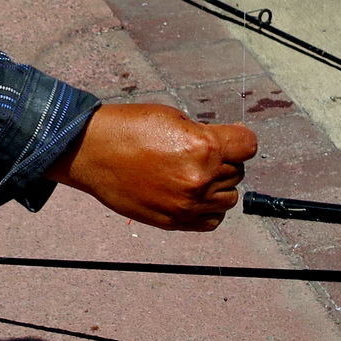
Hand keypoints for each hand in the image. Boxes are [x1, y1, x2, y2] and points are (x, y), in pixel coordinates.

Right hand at [46, 103, 257, 230]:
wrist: (92, 153)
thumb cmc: (129, 129)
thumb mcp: (173, 118)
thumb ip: (206, 134)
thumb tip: (231, 142)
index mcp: (203, 147)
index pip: (248, 146)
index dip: (239, 139)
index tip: (231, 138)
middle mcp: (200, 179)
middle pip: (237, 171)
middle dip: (224, 161)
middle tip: (198, 154)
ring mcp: (188, 204)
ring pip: (228, 198)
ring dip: (218, 186)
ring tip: (193, 175)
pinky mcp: (176, 221)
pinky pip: (212, 220)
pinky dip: (208, 209)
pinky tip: (192, 196)